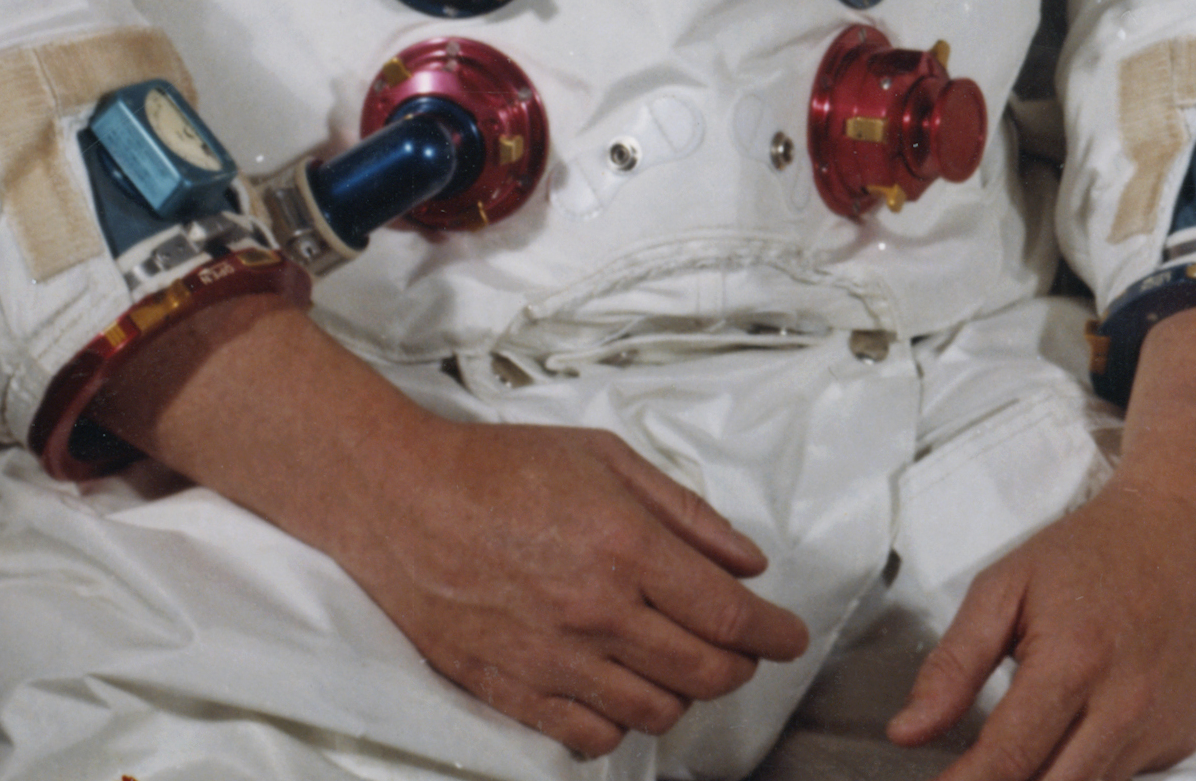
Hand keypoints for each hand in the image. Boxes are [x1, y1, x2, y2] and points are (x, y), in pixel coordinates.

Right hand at [94, 298, 807, 757]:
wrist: (401, 501)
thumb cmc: (504, 468)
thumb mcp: (609, 460)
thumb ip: (687, 513)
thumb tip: (748, 561)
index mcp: (627, 549)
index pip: (729, 615)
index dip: (775, 634)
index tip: (793, 638)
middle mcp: (596, 613)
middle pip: (703, 672)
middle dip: (741, 665)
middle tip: (744, 647)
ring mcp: (551, 659)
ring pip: (653, 711)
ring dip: (684, 694)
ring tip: (682, 664)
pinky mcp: (508, 689)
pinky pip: (586, 736)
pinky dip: (619, 725)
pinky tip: (622, 693)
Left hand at [888, 300, 1195, 780]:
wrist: (1195, 525)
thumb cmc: (1101, 549)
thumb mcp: (1009, 585)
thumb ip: (954, 663)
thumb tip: (909, 731)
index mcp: (1074, 661)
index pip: (1005, 763)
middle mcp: (1127, 703)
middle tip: (982, 767)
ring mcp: (1163, 725)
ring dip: (1051, 775)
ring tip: (1036, 735)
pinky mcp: (1187, 737)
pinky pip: (1127, 775)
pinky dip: (1096, 763)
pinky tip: (1089, 723)